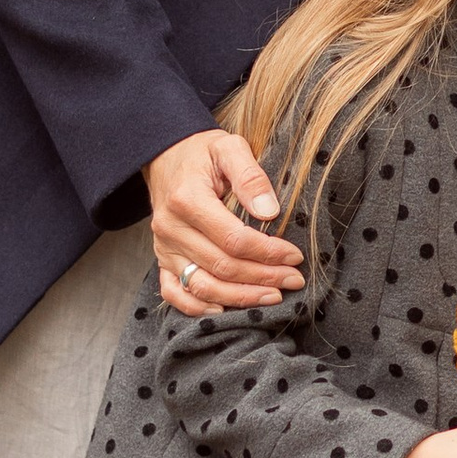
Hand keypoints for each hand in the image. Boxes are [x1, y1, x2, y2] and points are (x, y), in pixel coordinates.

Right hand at [146, 129, 302, 314]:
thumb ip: (250, 176)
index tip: (294, 256)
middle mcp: (171, 228)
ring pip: (202, 286)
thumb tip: (270, 211)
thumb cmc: (202, 153)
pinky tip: (225, 310)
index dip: (267, 252)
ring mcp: (163, 247)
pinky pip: (174, 293)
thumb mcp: (229, 148)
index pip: (233, 238)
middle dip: (263, 277)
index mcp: (187, 199)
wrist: (166, 156)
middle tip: (294, 279)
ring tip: (272, 297)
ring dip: (240, 297)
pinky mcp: (162, 259)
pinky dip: (197, 307)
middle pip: (221, 266)